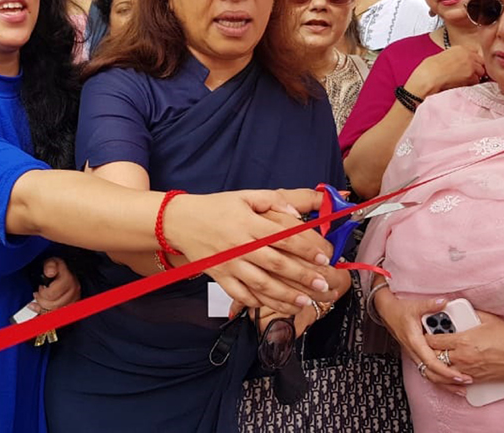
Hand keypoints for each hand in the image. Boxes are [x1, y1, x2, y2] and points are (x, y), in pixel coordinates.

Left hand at [33, 257, 79, 311]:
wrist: (64, 271)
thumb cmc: (57, 267)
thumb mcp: (52, 261)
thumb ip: (50, 265)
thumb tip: (50, 272)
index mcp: (69, 281)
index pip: (52, 294)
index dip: (42, 292)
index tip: (40, 286)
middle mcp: (73, 292)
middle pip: (53, 305)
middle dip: (41, 299)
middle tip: (38, 292)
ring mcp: (72, 300)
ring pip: (55, 311)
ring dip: (43, 306)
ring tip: (40, 298)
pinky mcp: (70, 307)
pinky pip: (56, 315)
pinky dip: (44, 313)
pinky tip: (36, 308)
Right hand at [164, 190, 335, 315]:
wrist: (180, 222)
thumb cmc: (215, 207)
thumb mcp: (245, 196)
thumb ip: (274, 201)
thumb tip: (297, 214)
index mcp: (248, 224)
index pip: (283, 237)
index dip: (306, 248)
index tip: (324, 257)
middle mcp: (239, 246)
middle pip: (276, 264)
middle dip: (302, 276)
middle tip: (323, 285)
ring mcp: (229, 265)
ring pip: (261, 285)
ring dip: (285, 295)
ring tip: (305, 302)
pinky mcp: (220, 278)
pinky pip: (241, 295)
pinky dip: (258, 303)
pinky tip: (275, 307)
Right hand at [373, 287, 471, 386]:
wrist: (387, 312)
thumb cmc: (399, 311)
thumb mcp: (415, 306)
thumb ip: (431, 305)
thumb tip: (444, 302)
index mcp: (415, 342)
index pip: (432, 362)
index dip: (446, 371)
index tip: (459, 375)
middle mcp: (415, 351)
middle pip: (432, 374)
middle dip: (449, 381)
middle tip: (467, 382)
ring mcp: (415, 355)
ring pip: (429, 375)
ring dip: (445, 383)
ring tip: (461, 388)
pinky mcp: (417, 355)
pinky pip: (428, 371)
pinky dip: (440, 377)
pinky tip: (450, 380)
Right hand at [406, 45, 485, 96]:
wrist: (428, 78)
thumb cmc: (429, 69)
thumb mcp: (442, 57)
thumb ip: (455, 58)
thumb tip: (459, 65)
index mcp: (460, 48)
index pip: (475, 54)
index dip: (472, 62)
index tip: (467, 67)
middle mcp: (468, 55)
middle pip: (481, 62)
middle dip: (476, 69)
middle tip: (467, 76)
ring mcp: (471, 66)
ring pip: (481, 73)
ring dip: (475, 77)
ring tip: (463, 81)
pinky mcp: (472, 77)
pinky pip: (477, 82)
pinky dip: (472, 84)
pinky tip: (462, 85)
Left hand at [424, 309, 503, 382]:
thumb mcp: (488, 320)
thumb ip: (469, 314)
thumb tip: (459, 309)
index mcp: (463, 341)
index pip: (433, 340)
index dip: (427, 335)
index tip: (426, 332)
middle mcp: (462, 358)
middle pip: (434, 356)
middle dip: (429, 349)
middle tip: (427, 343)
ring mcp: (468, 371)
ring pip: (441, 371)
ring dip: (435, 364)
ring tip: (433, 356)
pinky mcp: (475, 380)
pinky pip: (454, 380)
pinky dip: (448, 375)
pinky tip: (447, 368)